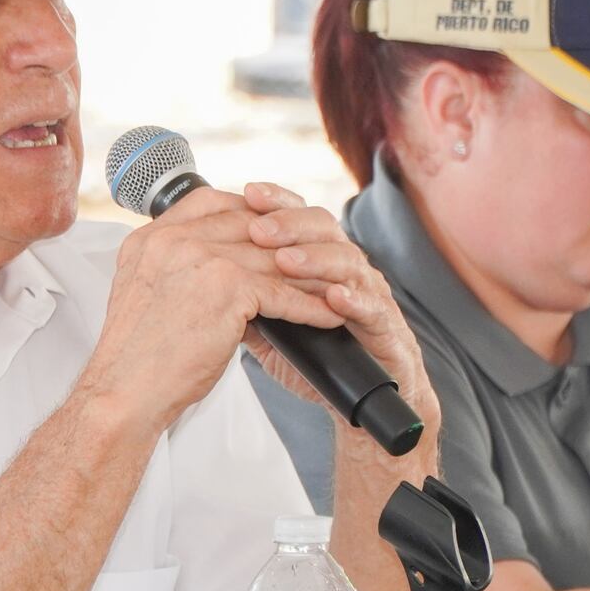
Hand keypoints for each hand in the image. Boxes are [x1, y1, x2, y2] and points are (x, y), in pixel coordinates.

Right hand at [88, 183, 376, 436]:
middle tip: (313, 257)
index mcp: (149, 239)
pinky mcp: (228, 288)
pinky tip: (326, 314)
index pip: (207, 202)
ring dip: (306, 274)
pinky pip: (282, 291)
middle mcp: (173, 240)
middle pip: (246, 224)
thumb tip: (215, 264)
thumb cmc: (136, 358)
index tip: (268, 227)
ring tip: (331, 288)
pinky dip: (309, 305)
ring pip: (269, 257)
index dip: (245, 211)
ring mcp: (200, 259)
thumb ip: (173, 268)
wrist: (126, 390)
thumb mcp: (145, 295)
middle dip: (284, 241)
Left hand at [241, 181, 438, 437]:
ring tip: (287, 261)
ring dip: (316, 259)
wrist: (363, 399)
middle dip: (290, 224)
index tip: (248, 192)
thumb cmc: (317, 354)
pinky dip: (353, 300)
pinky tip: (333, 297)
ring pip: (348, 262)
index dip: (277, 201)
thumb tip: (203, 280)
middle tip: (259, 228)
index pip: (298, 216)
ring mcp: (369, 294)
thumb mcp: (271, 324)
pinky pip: (374, 308)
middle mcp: (346, 267)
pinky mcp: (386, 327)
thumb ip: (244, 299)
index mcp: (319, 258)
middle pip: (323, 228)